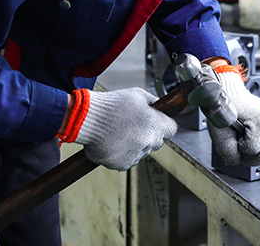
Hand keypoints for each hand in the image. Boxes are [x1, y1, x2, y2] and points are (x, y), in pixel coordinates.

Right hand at [61, 88, 177, 170]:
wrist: (87, 119)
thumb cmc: (111, 105)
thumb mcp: (137, 95)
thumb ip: (153, 103)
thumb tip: (161, 107)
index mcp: (154, 124)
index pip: (172, 129)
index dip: (164, 124)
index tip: (158, 122)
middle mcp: (148, 142)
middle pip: (158, 141)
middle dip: (150, 134)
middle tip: (134, 125)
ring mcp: (135, 155)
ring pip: (142, 151)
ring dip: (136, 144)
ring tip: (119, 131)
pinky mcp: (123, 164)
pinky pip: (129, 160)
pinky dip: (123, 153)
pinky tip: (113, 141)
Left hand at [207, 70, 259, 165]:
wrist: (228, 91)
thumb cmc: (224, 106)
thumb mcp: (219, 129)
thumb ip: (227, 149)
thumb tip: (237, 160)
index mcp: (259, 120)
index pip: (254, 149)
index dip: (241, 150)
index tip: (235, 141)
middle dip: (254, 157)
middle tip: (242, 149)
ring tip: (248, 148)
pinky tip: (254, 145)